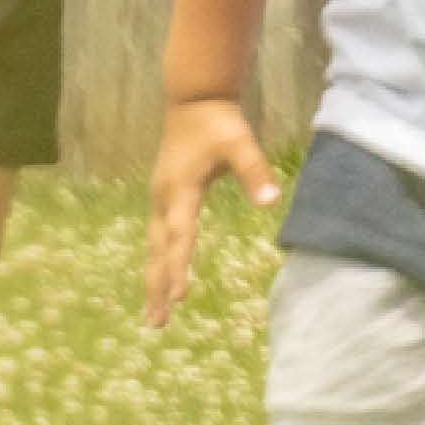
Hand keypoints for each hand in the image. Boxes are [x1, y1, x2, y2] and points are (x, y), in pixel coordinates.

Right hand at [140, 95, 285, 321]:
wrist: (193, 100)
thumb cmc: (218, 122)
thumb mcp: (240, 143)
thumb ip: (255, 171)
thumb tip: (270, 201)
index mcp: (180, 190)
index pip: (181, 235)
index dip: (179, 267)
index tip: (178, 298)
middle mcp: (163, 198)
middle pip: (158, 250)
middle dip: (157, 286)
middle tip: (158, 324)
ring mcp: (159, 198)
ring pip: (154, 246)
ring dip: (153, 278)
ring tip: (154, 314)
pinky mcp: (163, 197)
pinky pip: (158, 237)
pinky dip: (158, 261)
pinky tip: (160, 277)